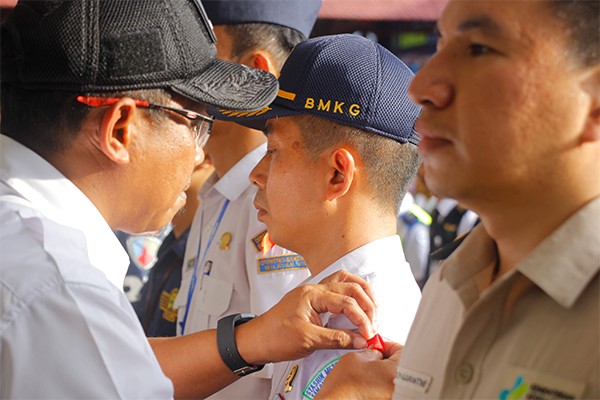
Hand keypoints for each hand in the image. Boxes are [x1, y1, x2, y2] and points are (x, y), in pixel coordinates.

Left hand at [236, 270, 376, 364]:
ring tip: (372, 311)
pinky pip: (337, 291)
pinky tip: (357, 307)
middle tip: (373, 324)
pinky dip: (351, 296)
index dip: (361, 318)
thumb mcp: (308, 340)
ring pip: (345, 283)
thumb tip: (359, 339)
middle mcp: (314, 289)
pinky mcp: (313, 301)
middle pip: (351, 287)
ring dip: (361, 295)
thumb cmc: (274, 337)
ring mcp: (314, 293)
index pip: (346, 301)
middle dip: (367, 305)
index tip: (368, 334)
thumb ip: (336, 338)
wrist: (255, 340)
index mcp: (312, 294)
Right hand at [314, 341, 402, 399]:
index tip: (380, 347)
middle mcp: (400, 388)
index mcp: (396, 371)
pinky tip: (367, 387)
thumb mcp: (357, 357)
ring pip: (394, 380)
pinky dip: (380, 387)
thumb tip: (378, 353)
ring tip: (368, 375)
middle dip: (387, 361)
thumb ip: (373, 352)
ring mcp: (392, 397)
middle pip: (400, 366)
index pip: (401, 350)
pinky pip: (387, 391)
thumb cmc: (344, 385)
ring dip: (383, 375)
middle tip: (373, 361)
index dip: (388, 346)